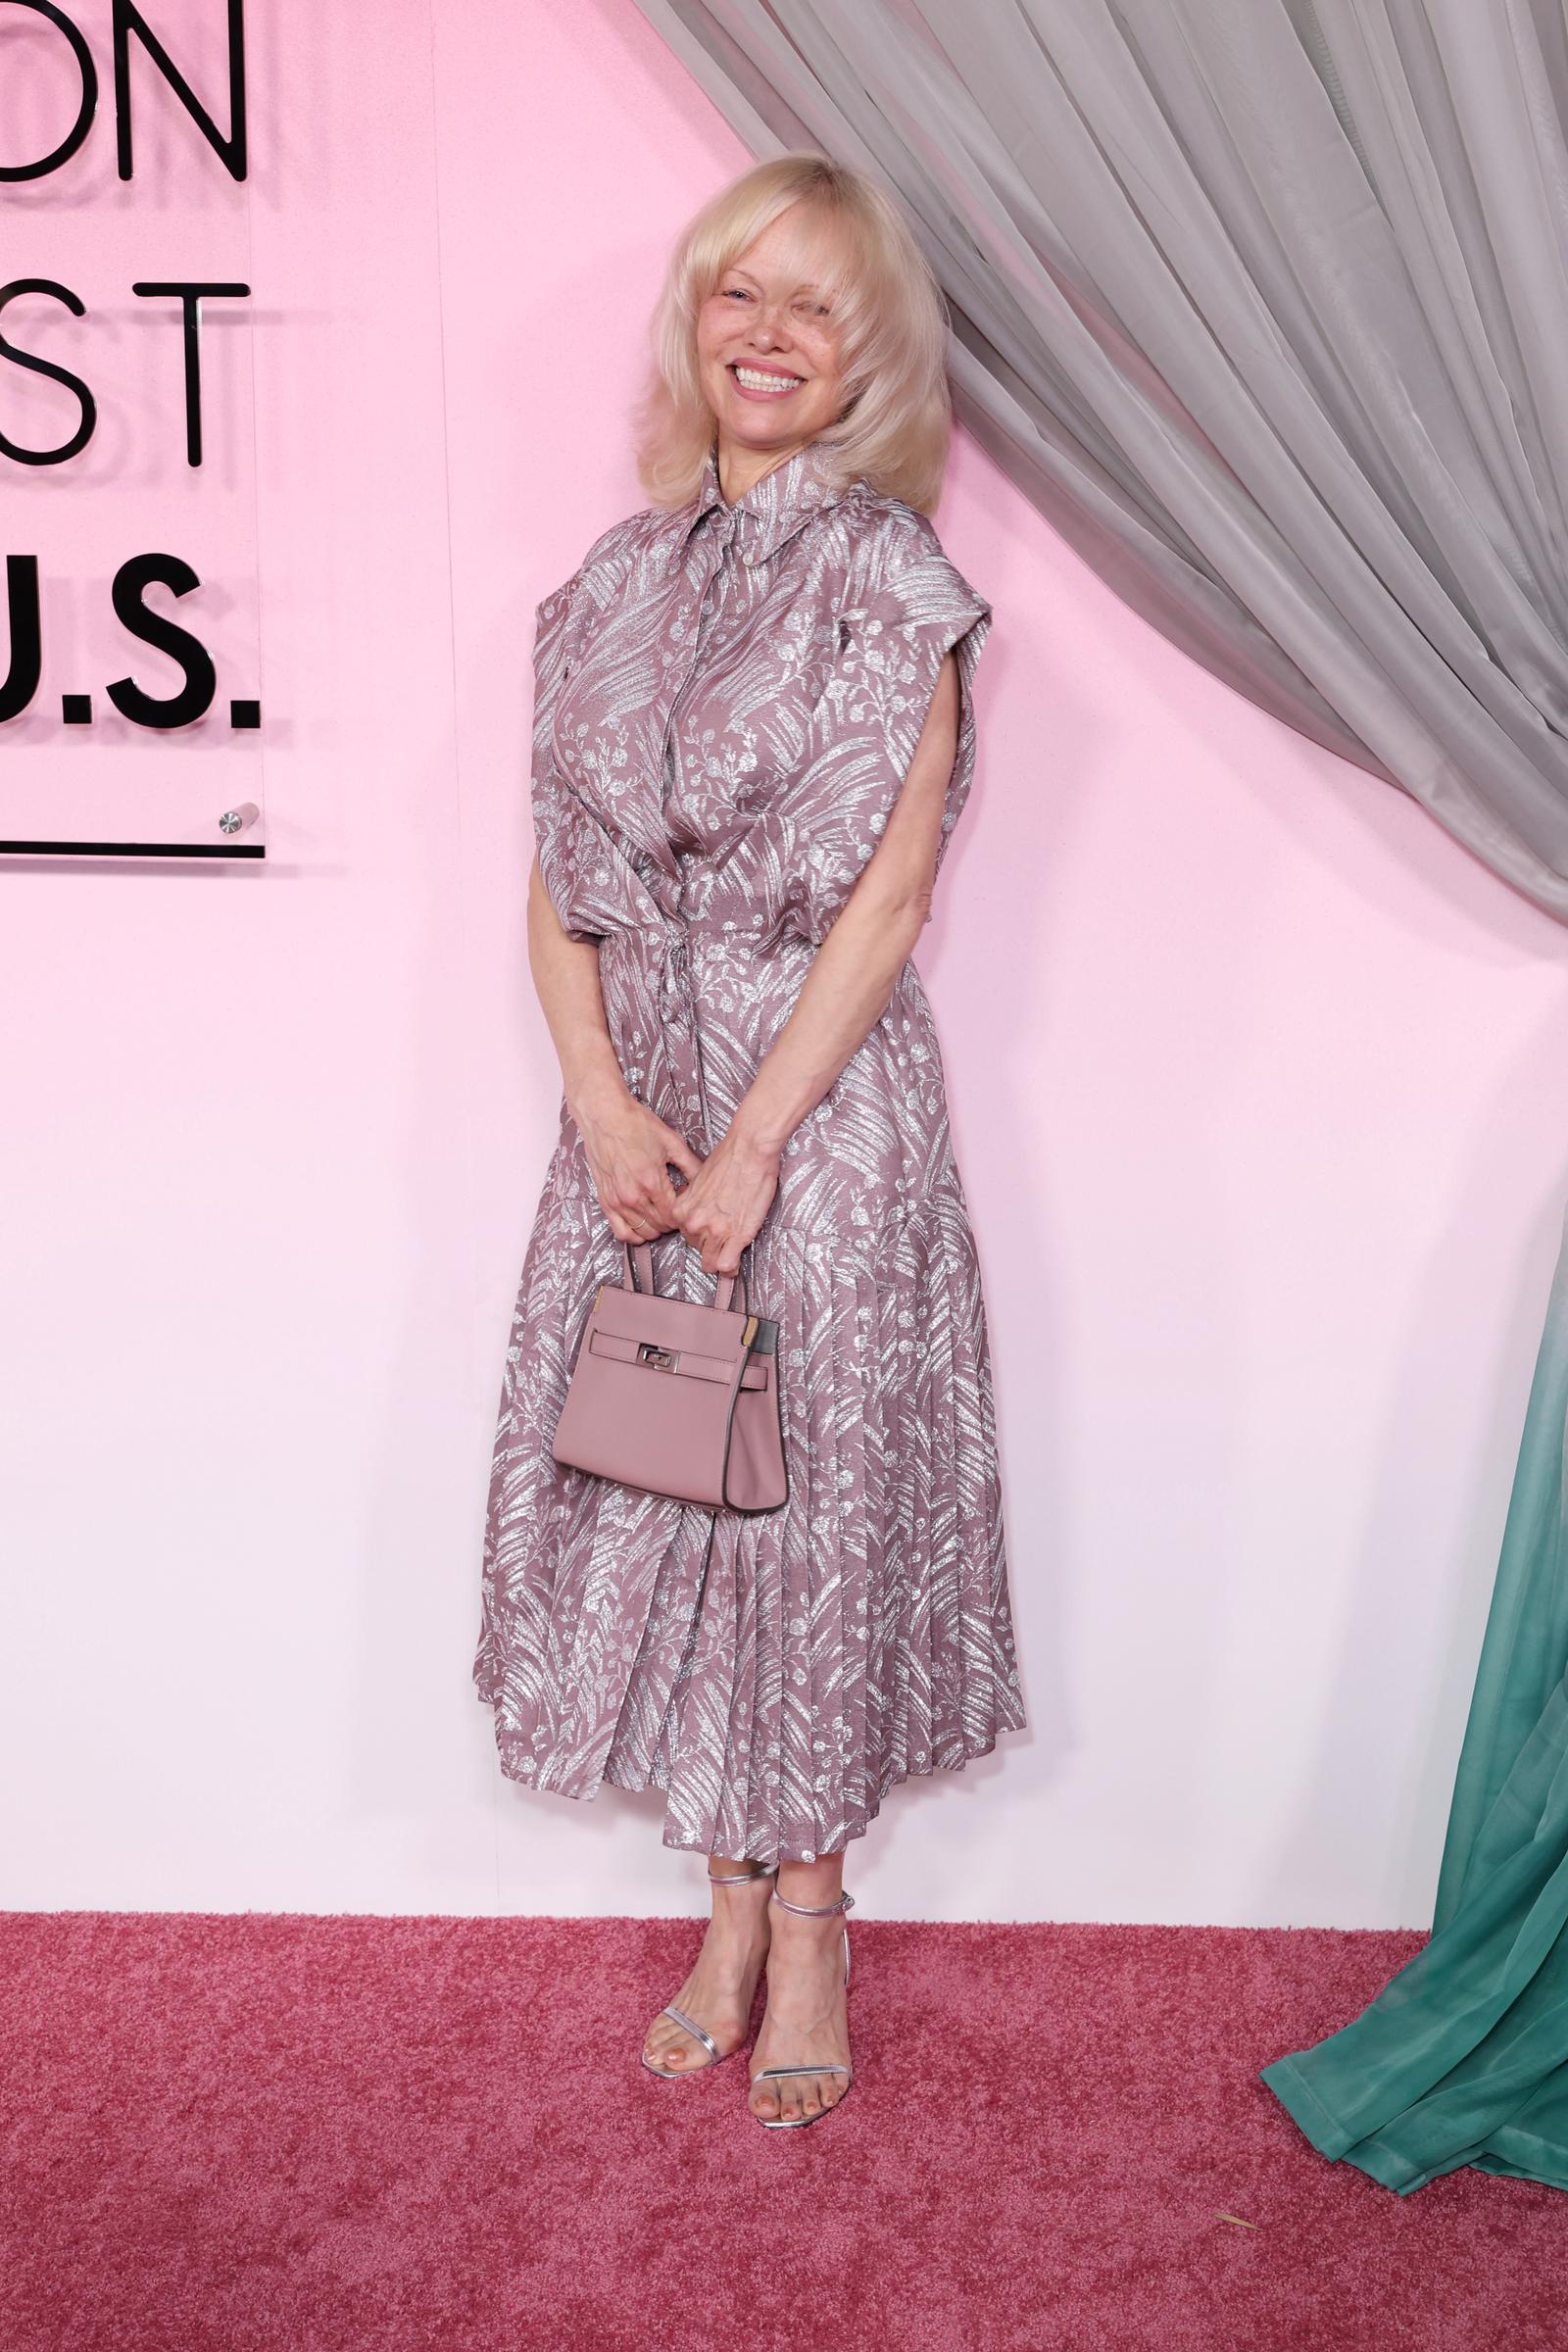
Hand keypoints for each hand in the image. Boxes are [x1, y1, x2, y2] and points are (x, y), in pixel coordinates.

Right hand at [571, 1079, 702, 1244]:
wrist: (605, 1116)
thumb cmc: (635, 1125)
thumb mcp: (672, 1142)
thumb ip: (691, 1166)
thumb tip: (705, 1183)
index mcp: (652, 1181)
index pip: (675, 1216)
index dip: (684, 1212)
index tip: (683, 1201)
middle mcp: (633, 1196)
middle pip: (660, 1226)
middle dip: (672, 1221)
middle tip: (673, 1205)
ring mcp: (617, 1200)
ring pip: (643, 1232)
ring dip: (655, 1227)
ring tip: (659, 1212)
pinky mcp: (605, 1201)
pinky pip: (621, 1232)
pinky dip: (634, 1234)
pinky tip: (641, 1222)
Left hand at [670, 1122, 780, 1276]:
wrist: (750, 1150)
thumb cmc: (729, 1158)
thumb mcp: (698, 1179)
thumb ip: (693, 1199)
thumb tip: (696, 1208)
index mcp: (682, 1209)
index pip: (683, 1234)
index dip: (697, 1232)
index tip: (706, 1233)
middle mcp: (694, 1222)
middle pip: (696, 1248)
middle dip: (709, 1244)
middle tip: (722, 1235)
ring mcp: (715, 1231)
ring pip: (710, 1262)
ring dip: (719, 1259)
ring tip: (729, 1253)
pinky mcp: (737, 1236)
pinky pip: (726, 1265)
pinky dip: (730, 1268)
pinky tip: (734, 1264)